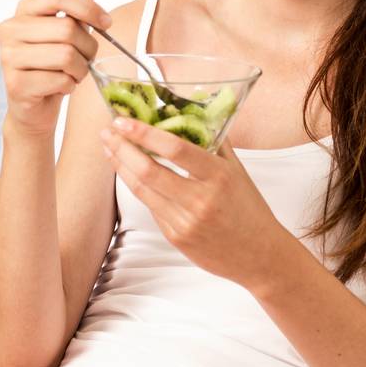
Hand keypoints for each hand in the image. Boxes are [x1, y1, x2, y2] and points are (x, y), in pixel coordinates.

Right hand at [0, 0, 110, 137]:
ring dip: (81, 68)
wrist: (33, 107)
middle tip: (87, 58)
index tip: (106, 22)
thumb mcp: (66, 36)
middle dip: (88, 47)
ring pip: (66, 55)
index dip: (87, 7)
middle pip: (66, 28)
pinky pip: (60, 80)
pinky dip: (70, 85)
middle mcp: (10, 30)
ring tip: (74, 73)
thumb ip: (75, 14)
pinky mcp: (15, 83)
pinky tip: (61, 87)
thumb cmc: (51, 67)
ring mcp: (9, 57)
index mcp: (23, 12)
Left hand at [101, 116, 291, 286]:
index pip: (175, 149)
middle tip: (106, 132)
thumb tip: (193, 111)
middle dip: (122, 148)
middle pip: (148, 170)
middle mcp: (200, 199)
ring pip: (142, 190)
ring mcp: (185, 221)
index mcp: (219, 176)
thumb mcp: (238, 171)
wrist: (259, 255)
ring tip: (110, 148)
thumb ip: (215, 142)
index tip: (123, 121)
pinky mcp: (175, 237)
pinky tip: (130, 172)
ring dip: (121, 166)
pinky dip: (139, 187)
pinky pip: (151, 207)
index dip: (145, 134)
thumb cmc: (249, 209)